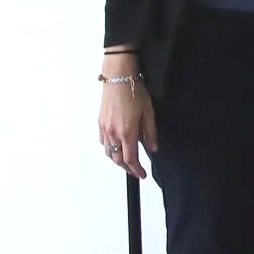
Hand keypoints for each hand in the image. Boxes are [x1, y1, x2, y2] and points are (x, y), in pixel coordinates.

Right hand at [97, 52, 155, 178]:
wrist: (119, 78)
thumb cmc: (135, 92)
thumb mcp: (149, 113)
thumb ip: (150, 133)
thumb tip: (153, 149)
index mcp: (127, 132)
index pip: (130, 158)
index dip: (136, 169)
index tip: (141, 174)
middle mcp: (113, 133)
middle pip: (117, 159)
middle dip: (127, 168)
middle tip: (135, 171)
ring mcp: (105, 128)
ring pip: (108, 152)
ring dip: (117, 160)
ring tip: (127, 162)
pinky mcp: (100, 123)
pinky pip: (103, 142)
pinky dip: (109, 149)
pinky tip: (116, 148)